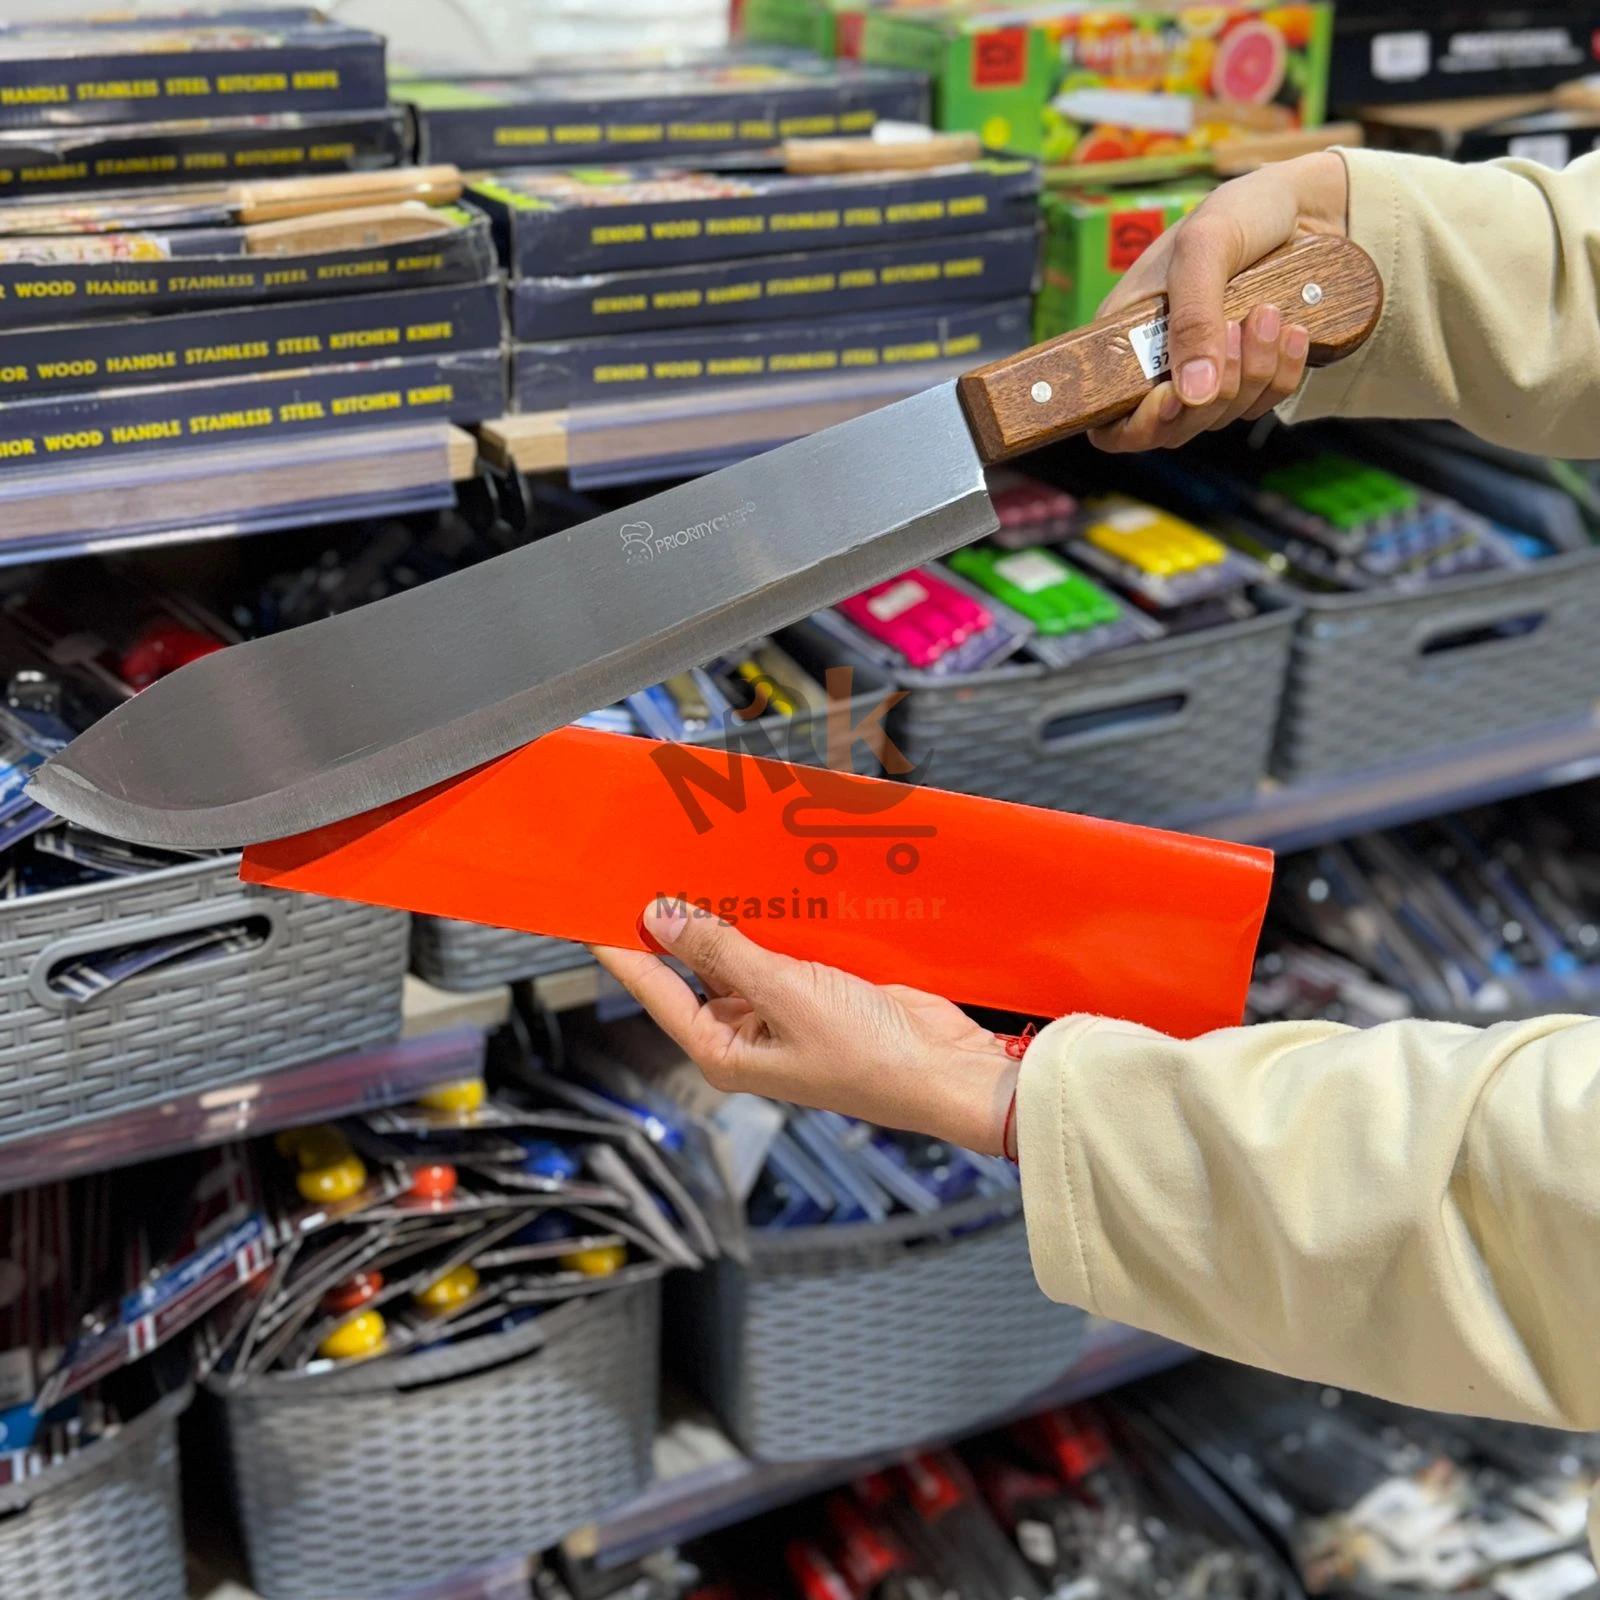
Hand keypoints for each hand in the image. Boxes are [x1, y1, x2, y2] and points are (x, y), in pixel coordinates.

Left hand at [591, 898, 1019, 1156]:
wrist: (944, 1069)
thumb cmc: (868, 1057)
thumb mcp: (785, 995)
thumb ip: (723, 952)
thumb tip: (663, 918)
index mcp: (724, 1050)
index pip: (655, 990)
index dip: (623, 948)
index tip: (594, 908)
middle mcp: (746, 1031)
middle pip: (694, 966)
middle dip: (679, 920)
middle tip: (653, 865)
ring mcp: (783, 1009)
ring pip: (741, 950)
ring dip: (732, 912)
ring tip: (704, 861)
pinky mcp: (818, 988)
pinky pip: (783, 945)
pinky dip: (775, 915)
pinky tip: (767, 880)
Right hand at [1089, 151, 1349, 453]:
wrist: (1308, 200)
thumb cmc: (1240, 211)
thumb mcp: (1204, 249)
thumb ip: (1193, 320)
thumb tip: (1193, 395)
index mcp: (1127, 339)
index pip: (1111, 419)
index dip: (1138, 425)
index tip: (1172, 399)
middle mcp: (1161, 365)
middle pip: (1174, 427)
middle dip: (1215, 388)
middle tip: (1239, 325)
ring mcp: (1208, 372)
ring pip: (1223, 417)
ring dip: (1255, 372)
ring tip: (1270, 312)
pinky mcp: (1251, 373)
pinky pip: (1264, 402)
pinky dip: (1283, 372)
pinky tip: (1293, 330)